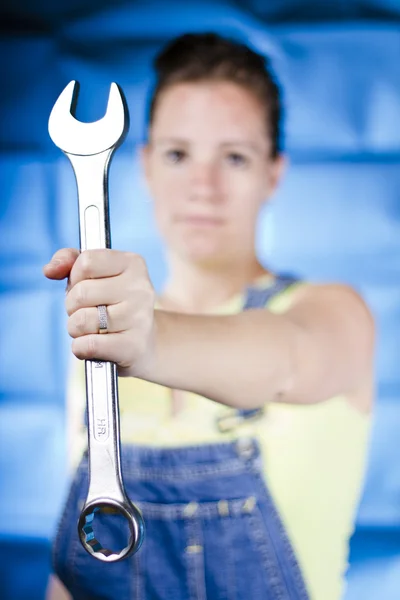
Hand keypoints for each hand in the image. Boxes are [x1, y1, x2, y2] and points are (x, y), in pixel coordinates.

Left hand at [43, 248, 155, 376]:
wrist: (144, 342)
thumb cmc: (113, 303)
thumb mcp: (96, 274)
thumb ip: (70, 261)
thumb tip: (49, 270)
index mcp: (132, 263)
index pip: (86, 262)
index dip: (75, 276)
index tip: (87, 285)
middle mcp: (140, 289)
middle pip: (81, 293)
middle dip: (72, 305)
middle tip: (88, 311)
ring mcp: (139, 318)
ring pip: (81, 321)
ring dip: (76, 329)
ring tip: (92, 329)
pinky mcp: (134, 346)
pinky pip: (88, 345)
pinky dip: (81, 348)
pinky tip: (93, 345)